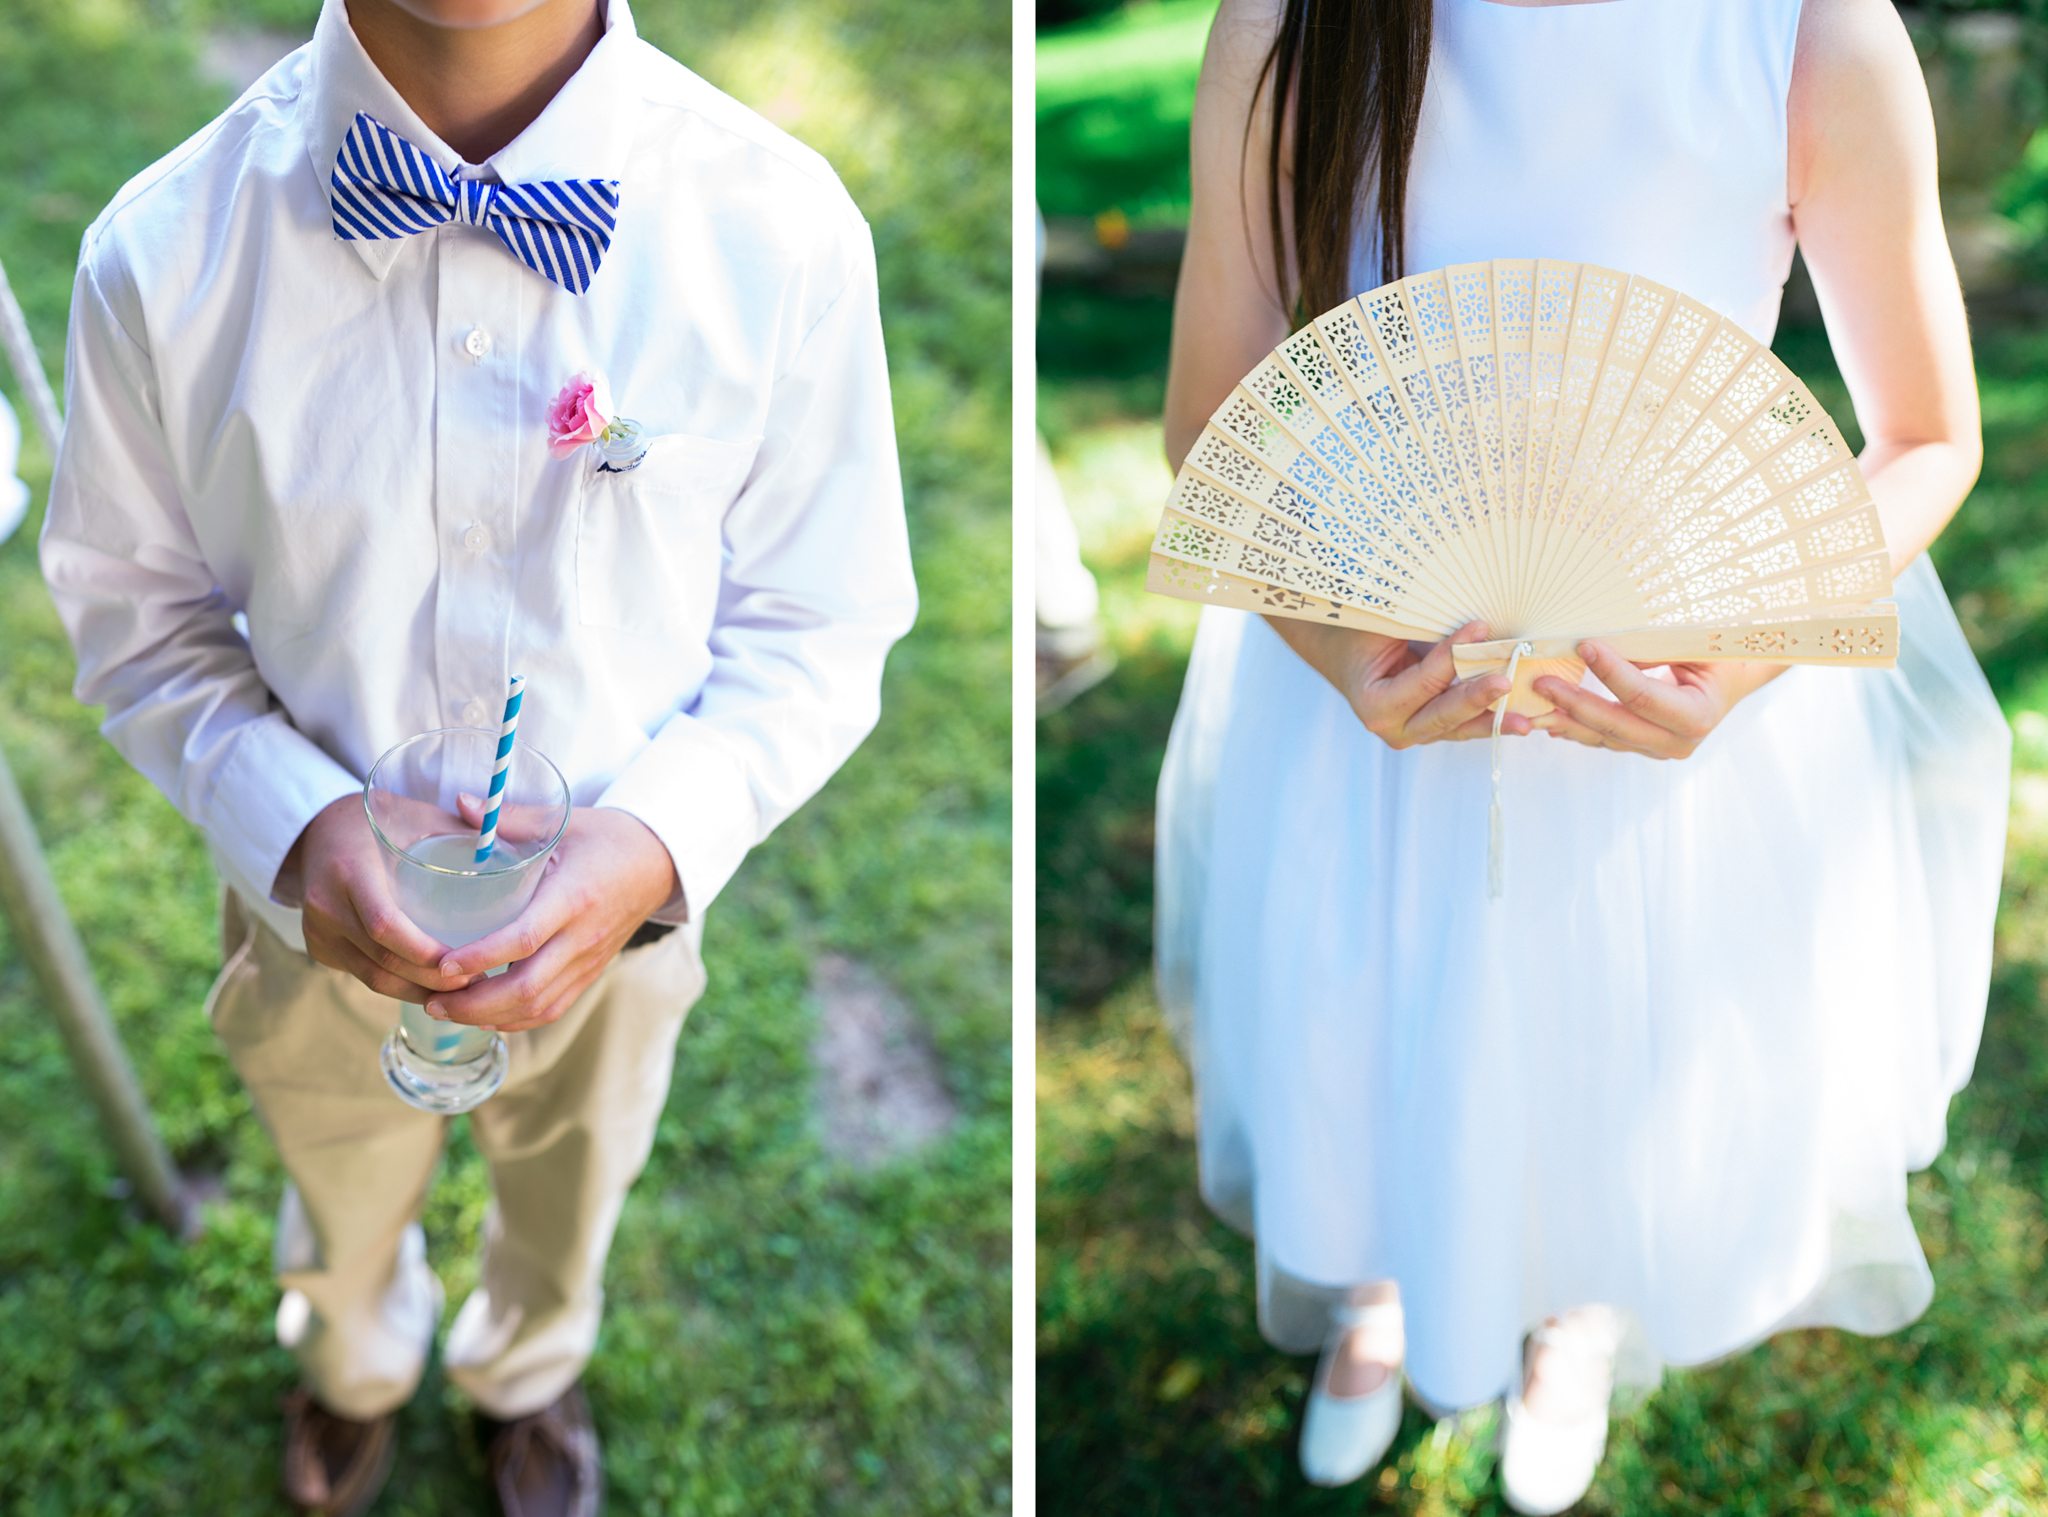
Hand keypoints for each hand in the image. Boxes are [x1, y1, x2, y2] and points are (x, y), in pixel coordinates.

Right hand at [287, 793, 478, 1002]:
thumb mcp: (420, 816)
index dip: (426, 952)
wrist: (317, 829)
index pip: (385, 925)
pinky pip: (364, 976)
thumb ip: (463, 833)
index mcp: (350, 869)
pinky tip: (433, 986)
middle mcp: (326, 905)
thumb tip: (524, 854)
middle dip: (433, 981)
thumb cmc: (382, 821)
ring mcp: (318, 931)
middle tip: (479, 984)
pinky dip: (400, 985)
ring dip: (420, 991)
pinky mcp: (319, 948)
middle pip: (383, 960)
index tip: (469, 963)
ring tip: (463, 992)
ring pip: (374, 978)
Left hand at [423, 806, 679, 1033]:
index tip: (442, 965)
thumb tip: (461, 804)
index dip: (480, 958)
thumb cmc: (610, 838)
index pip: (524, 938)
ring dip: (490, 1015)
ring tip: (448, 1010)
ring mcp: (588, 960)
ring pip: (538, 1005)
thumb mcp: (563, 822)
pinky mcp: (591, 971)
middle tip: (431, 1000)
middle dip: (474, 1003)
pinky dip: (517, 1019)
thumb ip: (510, 818)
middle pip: (527, 986)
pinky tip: (487, 1016)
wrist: (660, 863)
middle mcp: (582, 937)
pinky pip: (553, 1007)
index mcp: (573, 898)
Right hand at [1271, 618, 1533, 749]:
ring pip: (1459, 727)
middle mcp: (1393, 728)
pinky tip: (1520, 718)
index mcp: (1375, 704)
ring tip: (1525, 721)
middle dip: (1477, 698)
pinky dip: (1490, 718)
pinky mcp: (1432, 729)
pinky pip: (1465, 725)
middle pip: (1443, 715)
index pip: (1424, 681)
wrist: (1342, 654)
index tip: (1480, 626)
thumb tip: (1472, 621)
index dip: (1452, 655)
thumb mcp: (1383, 627)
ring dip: (1494, 721)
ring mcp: (1414, 733)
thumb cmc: (1360, 636)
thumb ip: (1421, 628)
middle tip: (1506, 683)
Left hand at [1530, 640, 1787, 759]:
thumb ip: (1653, 650)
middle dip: (1575, 703)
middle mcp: (1678, 742)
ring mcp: (1658, 749)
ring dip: (1566, 721)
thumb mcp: (1694, 647)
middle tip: (1542, 683)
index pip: (1643, 697)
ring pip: (1604, 737)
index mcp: (1697, 716)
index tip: (1584, 645)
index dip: (1611, 672)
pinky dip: (1576, 728)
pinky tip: (1550, 719)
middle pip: (1616, 725)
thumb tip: (1605, 647)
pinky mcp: (1642, 748)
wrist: (1732, 681)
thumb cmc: (1717, 658)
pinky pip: (1604, 740)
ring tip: (1534, 705)